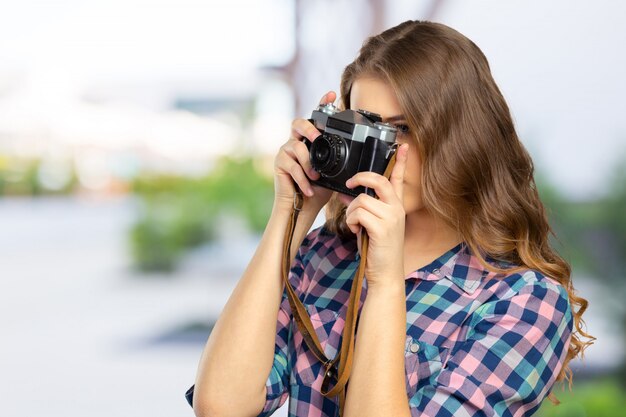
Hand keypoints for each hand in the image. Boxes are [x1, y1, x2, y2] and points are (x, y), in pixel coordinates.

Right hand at [273, 91, 335, 213]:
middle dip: (309, 129)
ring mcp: (286, 151)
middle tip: (317, 138)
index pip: (315, 119)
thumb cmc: (317, 189)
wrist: (303, 207)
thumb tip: (361, 160)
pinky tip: (309, 188)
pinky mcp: (279, 163)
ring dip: (309, 164)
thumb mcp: (333, 174)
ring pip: (297, 147)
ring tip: (315, 178)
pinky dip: (303, 179)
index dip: (322, 104)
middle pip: (298, 123)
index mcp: (310, 141)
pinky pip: (292, 166)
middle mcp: (296, 142)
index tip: (331, 94)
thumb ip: (339, 162)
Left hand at [339, 143, 409, 286]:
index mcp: (396, 206)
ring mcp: (391, 217)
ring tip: (356, 225)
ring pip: (361, 199)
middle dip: (360, 178)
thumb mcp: (371, 224)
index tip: (401, 146)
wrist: (385, 273)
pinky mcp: (382, 227)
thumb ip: (364, 208)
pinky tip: (358, 231)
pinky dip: (352, 221)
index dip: (400, 161)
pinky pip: (358, 213)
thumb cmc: (377, 249)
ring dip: (351, 212)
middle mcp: (397, 208)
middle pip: (377, 180)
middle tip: (349, 184)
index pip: (398, 178)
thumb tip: (346, 195)